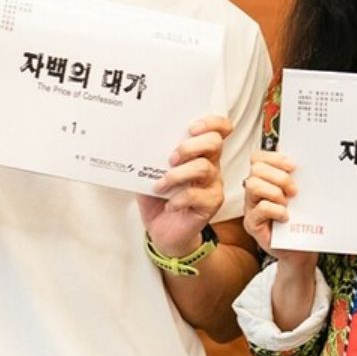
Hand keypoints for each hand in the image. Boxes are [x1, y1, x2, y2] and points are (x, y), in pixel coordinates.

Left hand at [139, 114, 231, 254]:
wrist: (164, 232)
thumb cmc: (159, 200)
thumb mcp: (149, 174)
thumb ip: (149, 159)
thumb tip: (137, 144)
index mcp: (199, 153)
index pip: (219, 129)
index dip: (211, 123)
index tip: (191, 127)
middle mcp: (211, 165)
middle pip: (214, 143)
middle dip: (189, 146)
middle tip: (170, 158)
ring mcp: (213, 185)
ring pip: (204, 168)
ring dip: (178, 174)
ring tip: (161, 184)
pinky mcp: (211, 204)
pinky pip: (197, 195)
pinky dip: (178, 199)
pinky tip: (168, 204)